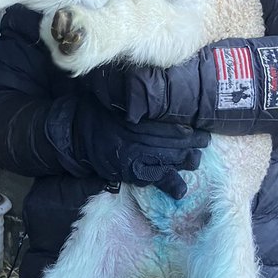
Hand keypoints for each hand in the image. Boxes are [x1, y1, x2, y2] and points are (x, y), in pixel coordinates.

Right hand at [45, 96, 209, 198]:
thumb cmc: (96, 110)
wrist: (72, 134)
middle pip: (171, 147)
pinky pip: (149, 180)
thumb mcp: (114, 95)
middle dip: (191, 147)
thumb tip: (161, 88)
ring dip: (183, 164)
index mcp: (133, 122)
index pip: (167, 128)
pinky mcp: (125, 174)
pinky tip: (180, 189)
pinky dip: (165, 183)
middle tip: (204, 144)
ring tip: (195, 161)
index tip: (200, 130)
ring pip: (164, 165)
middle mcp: (133, 142)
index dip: (187, 132)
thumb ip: (136, 96)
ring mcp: (129, 161)